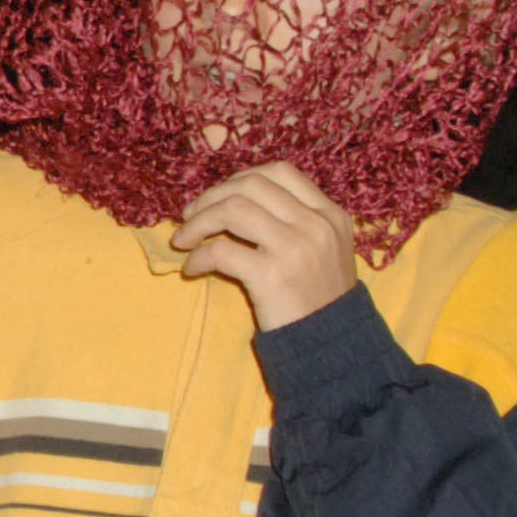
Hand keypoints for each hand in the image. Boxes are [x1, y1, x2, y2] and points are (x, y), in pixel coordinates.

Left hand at [170, 162, 358, 332]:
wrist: (332, 344)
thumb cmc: (319, 298)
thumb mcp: (324, 249)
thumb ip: (294, 221)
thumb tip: (231, 201)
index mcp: (330, 214)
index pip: (281, 172)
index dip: (241, 178)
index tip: (220, 196)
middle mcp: (316, 225)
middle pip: (251, 185)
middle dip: (212, 196)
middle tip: (190, 215)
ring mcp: (295, 248)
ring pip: (232, 210)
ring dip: (198, 222)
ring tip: (184, 241)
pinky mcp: (272, 275)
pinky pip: (221, 251)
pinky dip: (198, 257)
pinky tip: (193, 269)